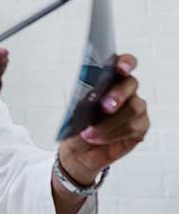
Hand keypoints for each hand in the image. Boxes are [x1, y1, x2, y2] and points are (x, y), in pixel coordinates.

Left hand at [58, 54, 149, 184]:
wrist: (77, 150)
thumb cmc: (76, 125)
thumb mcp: (73, 111)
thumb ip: (84, 100)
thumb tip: (89, 96)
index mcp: (108, 79)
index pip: (123, 64)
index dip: (126, 63)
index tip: (121, 67)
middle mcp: (125, 91)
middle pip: (130, 84)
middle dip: (118, 94)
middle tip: (105, 106)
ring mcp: (134, 108)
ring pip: (133, 109)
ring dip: (109, 122)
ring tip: (89, 132)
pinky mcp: (139, 127)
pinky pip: (133, 127)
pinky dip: (113, 134)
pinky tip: (98, 138)